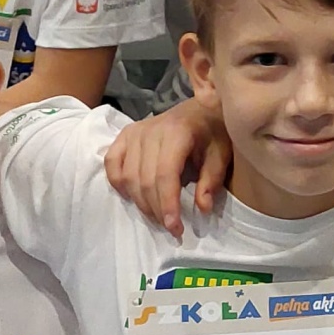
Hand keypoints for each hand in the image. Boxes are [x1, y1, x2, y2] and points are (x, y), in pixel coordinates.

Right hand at [104, 96, 226, 235]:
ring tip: (157, 216)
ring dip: (140, 202)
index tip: (175, 228)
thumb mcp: (221, 153)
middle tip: (171, 228)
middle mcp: (150, 131)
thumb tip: (202, 208)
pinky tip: (132, 196)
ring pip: (127, 176)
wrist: (201, 106)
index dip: (168, 204)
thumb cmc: (213, 130)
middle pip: (145, 179)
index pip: (165, 175)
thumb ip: (212, 180)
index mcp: (176, 132)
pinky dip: (117, 182)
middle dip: (156, 209)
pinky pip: (112, 162)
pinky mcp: (125, 134)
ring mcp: (134, 132)